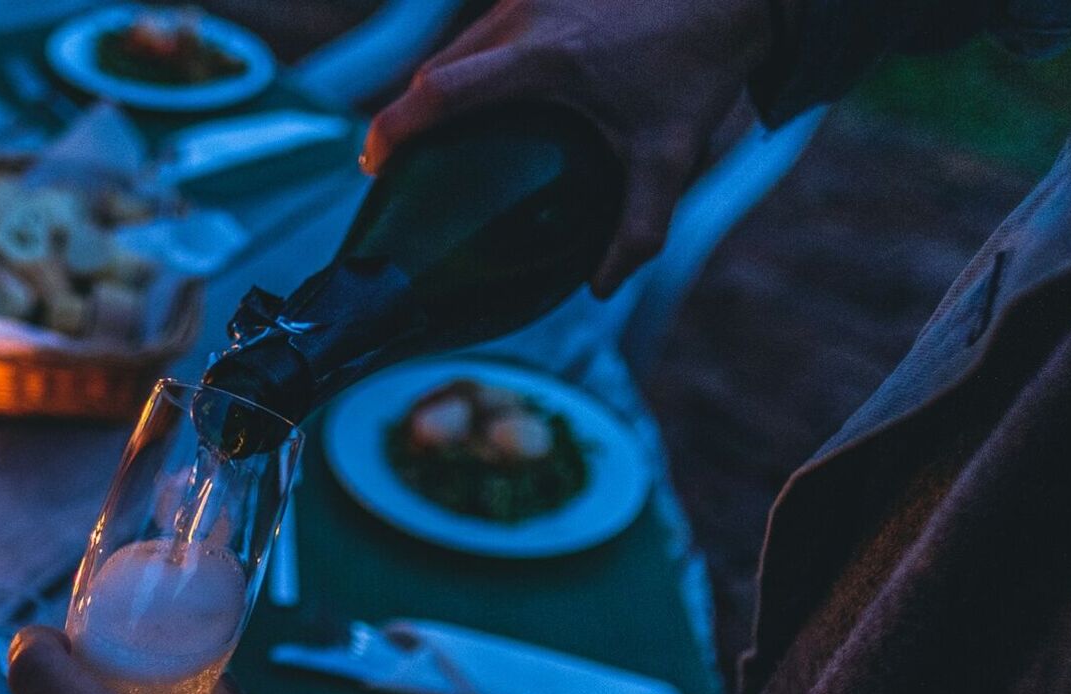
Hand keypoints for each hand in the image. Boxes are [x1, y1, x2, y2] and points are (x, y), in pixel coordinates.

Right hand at [363, 0, 774, 295]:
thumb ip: (638, 229)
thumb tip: (600, 288)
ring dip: (443, 83)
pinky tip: (489, 90)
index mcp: (540, 59)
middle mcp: (524, 15)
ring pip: (463, 41)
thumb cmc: (699, 70)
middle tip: (394, 158)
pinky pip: (491, 25)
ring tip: (435, 129)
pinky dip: (476, 59)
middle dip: (409, 112)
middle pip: (439, 66)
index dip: (393, 128)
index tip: (370, 162)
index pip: (439, 93)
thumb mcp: (671, 157)